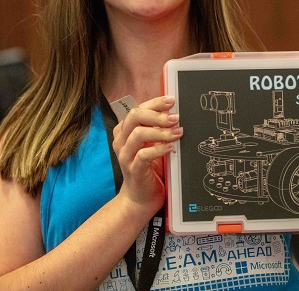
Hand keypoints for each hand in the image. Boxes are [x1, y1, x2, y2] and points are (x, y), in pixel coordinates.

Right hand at [112, 95, 182, 212]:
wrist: (139, 198)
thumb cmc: (148, 169)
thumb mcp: (152, 144)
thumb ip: (157, 129)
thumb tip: (174, 112)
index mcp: (124, 132)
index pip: (137, 109)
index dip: (154, 103)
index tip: (171, 100)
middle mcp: (121, 141)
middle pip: (134, 117)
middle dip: (157, 114)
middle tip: (175, 117)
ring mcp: (125, 156)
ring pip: (138, 134)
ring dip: (160, 131)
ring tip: (177, 132)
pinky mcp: (133, 170)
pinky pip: (143, 155)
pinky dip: (158, 149)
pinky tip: (170, 147)